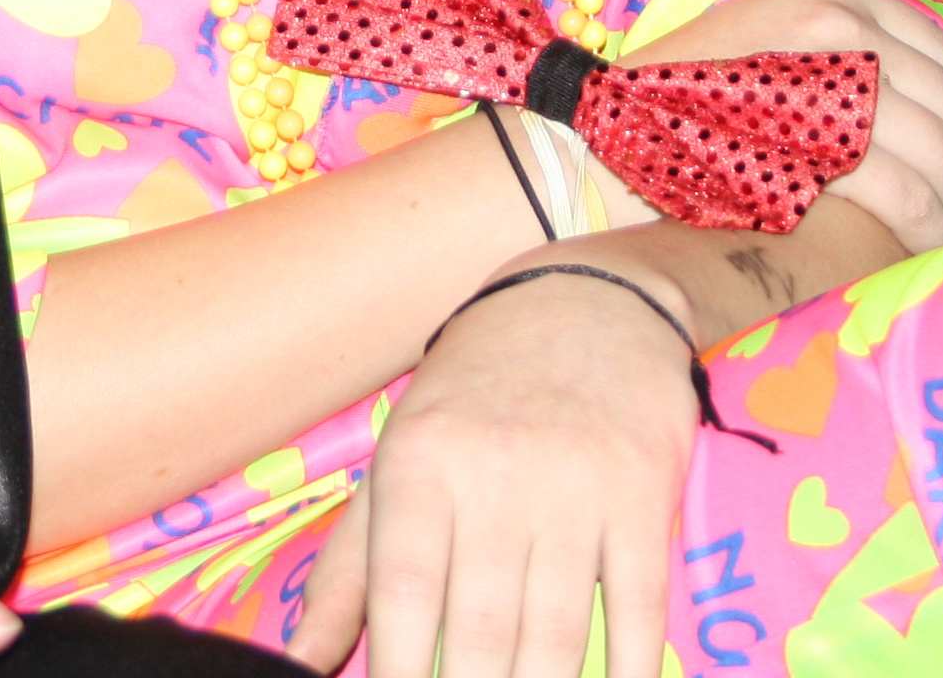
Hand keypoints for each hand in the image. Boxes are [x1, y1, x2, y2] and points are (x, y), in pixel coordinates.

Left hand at [348, 262, 701, 677]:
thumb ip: (348, 572)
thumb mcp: (395, 462)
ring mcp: (574, 488)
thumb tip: (301, 663)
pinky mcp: (642, 495)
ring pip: (558, 631)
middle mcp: (493, 476)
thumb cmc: (470, 401)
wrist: (581, 300)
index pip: (403, 596)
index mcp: (418, 467)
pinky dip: (627, 667)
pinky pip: (638, 603)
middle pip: (482, 629)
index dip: (400, 674)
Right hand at [630, 0, 942, 255]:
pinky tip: (915, 243)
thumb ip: (841, 57)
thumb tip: (935, 97)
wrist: (608, 136)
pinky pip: (911, 190)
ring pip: (941, 147)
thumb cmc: (688, 104)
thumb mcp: (767, 45)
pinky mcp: (823, 139)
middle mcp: (841, 18)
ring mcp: (834, 76)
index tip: (940, 157)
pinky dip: (926, 225)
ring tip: (932, 231)